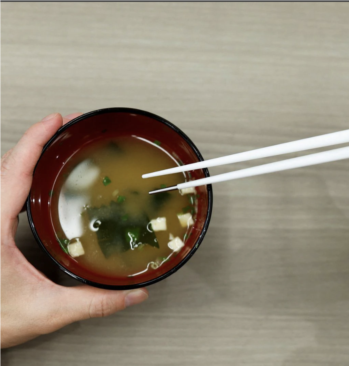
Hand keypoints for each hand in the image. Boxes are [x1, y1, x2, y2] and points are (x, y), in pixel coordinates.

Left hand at [0, 113, 147, 348]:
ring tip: (53, 147)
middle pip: (6, 165)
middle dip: (37, 141)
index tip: (56, 120)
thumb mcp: (46, 311)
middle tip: (65, 127)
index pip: (14, 170)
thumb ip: (94, 302)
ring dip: (26, 157)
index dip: (36, 141)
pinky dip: (18, 176)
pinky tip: (34, 183)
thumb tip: (131, 294)